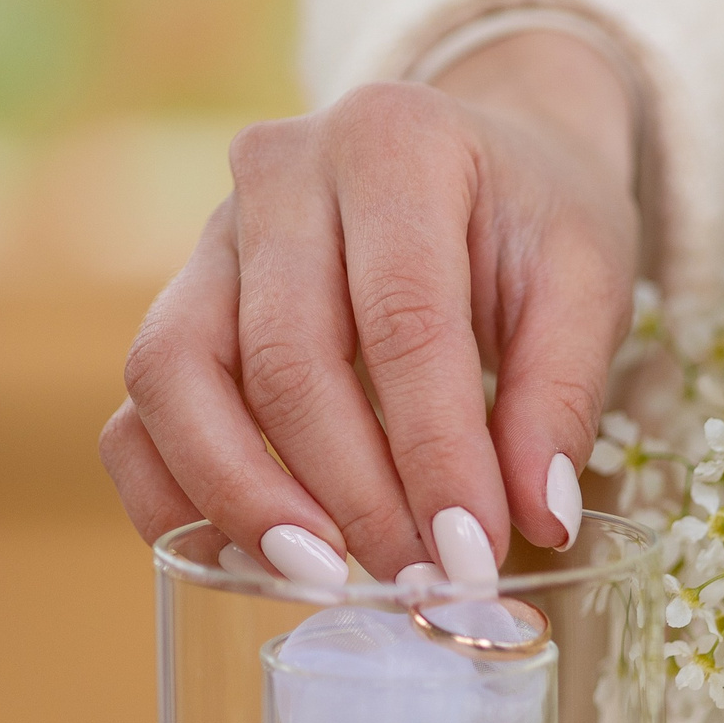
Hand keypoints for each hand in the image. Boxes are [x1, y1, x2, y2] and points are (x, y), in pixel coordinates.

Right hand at [102, 30, 640, 585]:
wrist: (483, 158)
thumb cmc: (534, 219)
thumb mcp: (587, 280)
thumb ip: (564, 395)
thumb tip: (541, 521)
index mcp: (394, 142)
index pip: (404, 321)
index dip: (435, 452)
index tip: (472, 554)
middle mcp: (280, 171)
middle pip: (285, 357)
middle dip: (352, 492)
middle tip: (417, 581)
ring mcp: (209, 234)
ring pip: (175, 376)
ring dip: (244, 498)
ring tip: (328, 578)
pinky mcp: (177, 302)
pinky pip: (136, 410)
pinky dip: (176, 496)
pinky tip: (249, 561)